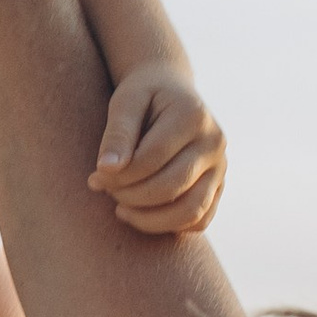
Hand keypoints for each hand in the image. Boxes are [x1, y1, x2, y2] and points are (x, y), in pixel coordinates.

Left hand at [91, 63, 225, 235]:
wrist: (171, 90)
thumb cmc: (143, 95)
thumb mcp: (125, 100)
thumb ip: (117, 133)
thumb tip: (107, 169)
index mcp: (194, 116)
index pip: (152, 158)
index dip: (120, 175)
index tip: (95, 177)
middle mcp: (215, 143)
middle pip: (172, 186)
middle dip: (130, 196)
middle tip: (105, 190)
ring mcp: (221, 167)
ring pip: (191, 211)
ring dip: (149, 219)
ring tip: (120, 209)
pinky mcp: (219, 186)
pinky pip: (199, 220)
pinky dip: (169, 226)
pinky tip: (139, 214)